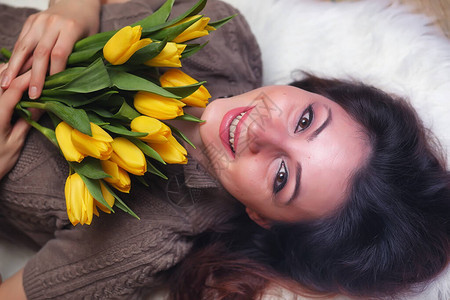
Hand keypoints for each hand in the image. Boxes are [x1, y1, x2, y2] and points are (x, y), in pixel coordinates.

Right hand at [0, 0, 100, 99]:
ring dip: (15, 68)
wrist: (76, 1)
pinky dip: (14, 58)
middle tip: (32, 94)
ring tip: (6, 85)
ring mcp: (39, 21)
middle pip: (41, 53)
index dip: (54, 73)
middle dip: (35, 76)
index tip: (51, 89)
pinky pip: (21, 42)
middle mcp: (53, 23)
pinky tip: (8, 72)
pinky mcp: (30, 21)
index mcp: (71, 28)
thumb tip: (69, 83)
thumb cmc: (87, 25)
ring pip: (25, 47)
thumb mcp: (90, 40)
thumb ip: (79, 57)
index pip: (59, 53)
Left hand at [0, 64, 40, 179]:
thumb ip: (27, 122)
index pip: (13, 89)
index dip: (29, 79)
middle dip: (19, 70)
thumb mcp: (15, 143)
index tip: (45, 74)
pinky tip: (11, 83)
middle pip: (1, 77)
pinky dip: (2, 81)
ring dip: (9, 72)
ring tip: (26, 73)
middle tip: (37, 68)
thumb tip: (42, 105)